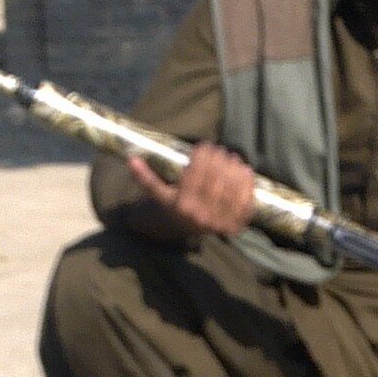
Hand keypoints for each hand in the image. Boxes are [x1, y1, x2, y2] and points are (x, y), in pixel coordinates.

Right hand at [127, 142, 255, 239]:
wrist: (186, 230)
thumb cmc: (173, 205)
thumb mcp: (158, 194)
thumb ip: (145, 178)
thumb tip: (130, 159)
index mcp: (181, 206)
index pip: (195, 174)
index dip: (202, 156)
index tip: (204, 146)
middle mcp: (200, 216)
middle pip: (215, 180)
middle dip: (219, 159)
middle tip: (219, 150)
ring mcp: (219, 222)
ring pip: (231, 189)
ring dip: (233, 168)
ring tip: (232, 158)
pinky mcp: (234, 225)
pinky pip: (245, 202)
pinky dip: (247, 184)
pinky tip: (244, 170)